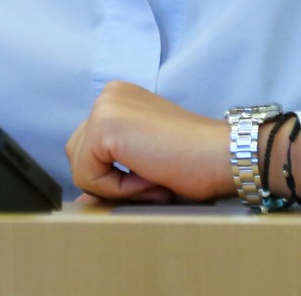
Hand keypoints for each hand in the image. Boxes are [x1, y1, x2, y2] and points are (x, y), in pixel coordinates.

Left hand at [65, 81, 234, 203]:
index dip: (116, 175)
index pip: (89, 149)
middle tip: (153, 179)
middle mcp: (108, 95)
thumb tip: (79, 205)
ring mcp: (104, 107)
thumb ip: (111, 175)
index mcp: (119, 98)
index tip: (154, 172)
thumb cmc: (194, 162)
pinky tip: (151, 174)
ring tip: (153, 177)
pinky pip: (89, 177)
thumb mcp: (142, 165)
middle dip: (110, 180)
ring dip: (116, 186)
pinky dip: (119, 189)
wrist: (222, 155)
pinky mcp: (104, 127)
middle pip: (78, 156)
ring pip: (81, 169)